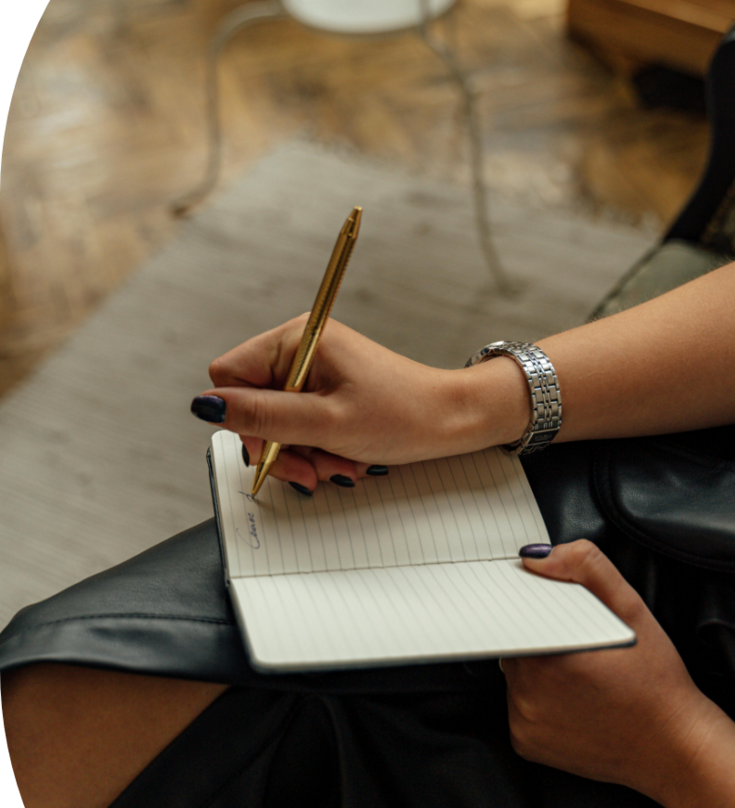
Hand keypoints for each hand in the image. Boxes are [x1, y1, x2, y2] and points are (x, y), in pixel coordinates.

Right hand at [193, 316, 530, 491]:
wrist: (455, 421)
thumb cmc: (402, 414)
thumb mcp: (326, 422)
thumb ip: (262, 416)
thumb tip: (206, 406)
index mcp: (296, 339)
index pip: (228, 376)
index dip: (243, 419)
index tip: (276, 447)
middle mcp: (300, 348)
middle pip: (251, 405)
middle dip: (279, 444)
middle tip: (312, 468)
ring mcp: (315, 371)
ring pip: (276, 422)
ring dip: (302, 453)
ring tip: (338, 464)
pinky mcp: (328, 391)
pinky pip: (301, 426)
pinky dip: (317, 449)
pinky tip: (343, 459)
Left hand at [501, 540, 720, 806]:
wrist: (674, 749)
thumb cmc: (657, 682)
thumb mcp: (632, 611)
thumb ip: (587, 569)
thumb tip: (537, 558)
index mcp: (550, 654)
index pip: (517, 614)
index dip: (537, 610)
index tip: (561, 617)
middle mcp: (529, 691)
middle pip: (515, 643)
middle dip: (540, 638)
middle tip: (582, 650)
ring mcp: (524, 721)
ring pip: (516, 675)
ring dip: (538, 670)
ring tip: (581, 677)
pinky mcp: (525, 743)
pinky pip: (520, 708)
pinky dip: (538, 702)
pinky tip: (574, 703)